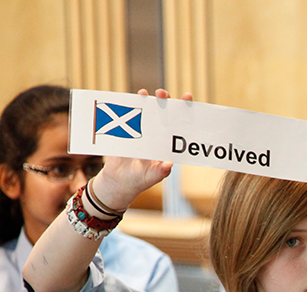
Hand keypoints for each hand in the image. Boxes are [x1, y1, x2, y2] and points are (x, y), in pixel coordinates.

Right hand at [90, 88, 193, 211]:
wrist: (118, 182)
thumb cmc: (140, 180)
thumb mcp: (152, 177)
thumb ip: (161, 172)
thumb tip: (169, 165)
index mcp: (166, 144)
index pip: (179, 125)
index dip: (185, 112)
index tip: (188, 99)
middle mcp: (156, 135)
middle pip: (163, 113)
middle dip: (165, 100)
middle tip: (163, 94)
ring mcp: (142, 131)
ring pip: (147, 111)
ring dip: (148, 100)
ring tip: (146, 93)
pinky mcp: (126, 131)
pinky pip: (129, 115)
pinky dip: (130, 106)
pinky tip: (131, 99)